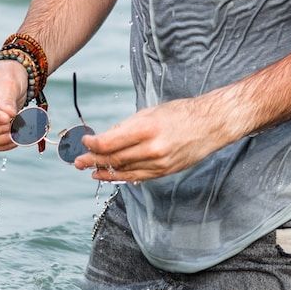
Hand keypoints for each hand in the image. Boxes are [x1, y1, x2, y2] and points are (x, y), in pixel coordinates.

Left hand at [73, 95, 237, 182]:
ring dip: (105, 172)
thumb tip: (106, 137)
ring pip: (125, 171)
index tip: (85, 141)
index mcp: (147, 128)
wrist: (211, 125)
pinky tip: (111, 176)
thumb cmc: (181, 113)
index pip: (110, 142)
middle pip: (115, 158)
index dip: (93, 144)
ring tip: (91, 171)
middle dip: (94, 160)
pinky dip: (122, 177)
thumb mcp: (151, 112)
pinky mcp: (165, 172)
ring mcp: (160, 163)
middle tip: (78, 161)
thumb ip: (127, 127)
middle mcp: (152, 148)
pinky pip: (139, 177)